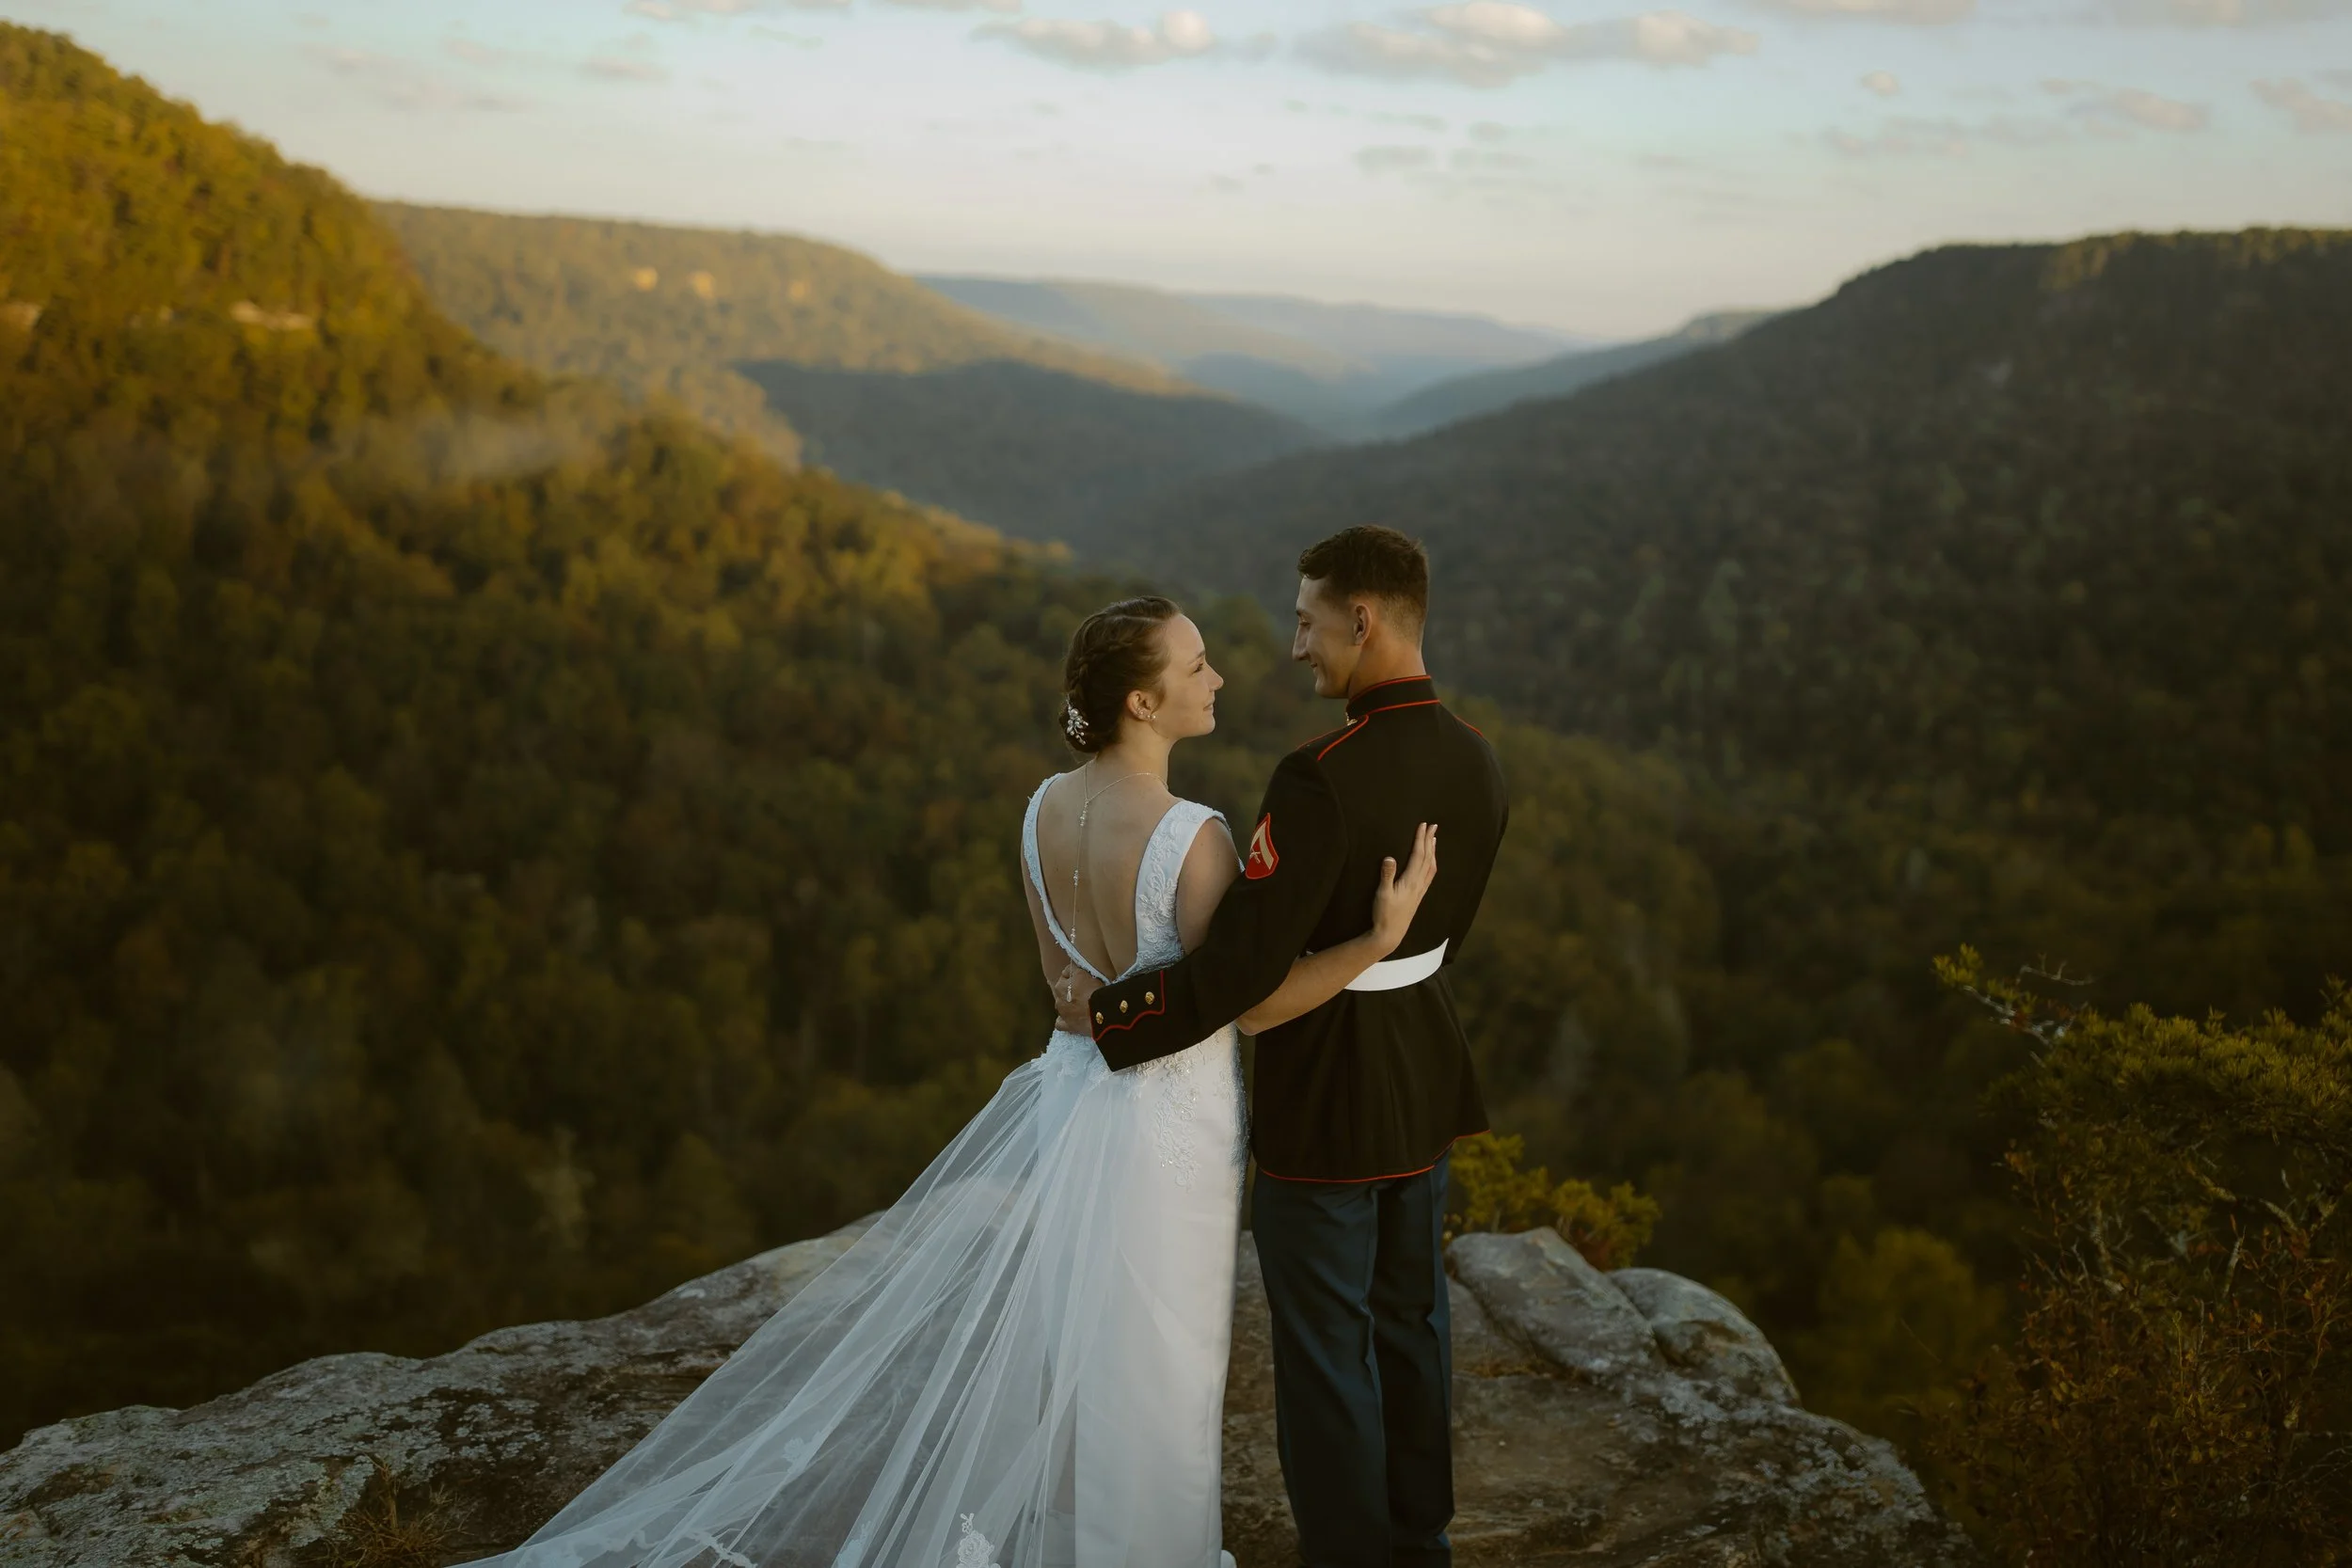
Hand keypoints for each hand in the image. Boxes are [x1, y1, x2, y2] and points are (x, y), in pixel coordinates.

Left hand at [1052, 964, 1092, 1033]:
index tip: (1084, 976)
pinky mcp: (1068, 1026)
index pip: (1066, 974)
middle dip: (1070, 990)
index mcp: (1060, 985)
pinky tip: (1070, 1019)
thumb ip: (1074, 969)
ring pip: (1061, 1006)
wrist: (1101, 1012)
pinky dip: (1064, 1021)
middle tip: (1084, 990)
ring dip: (1067, 1005)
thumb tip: (1070, 967)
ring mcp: (1062, 1014)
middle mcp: (1058, 999)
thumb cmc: (1094, 990)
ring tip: (1080, 1005)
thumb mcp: (1084, 973)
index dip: (1075, 974)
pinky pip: (1060, 1023)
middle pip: (1062, 991)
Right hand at [1371, 821, 1438, 954]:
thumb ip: (1386, 875)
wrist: (1390, 934)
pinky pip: (1429, 875)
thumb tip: (1390, 857)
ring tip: (1434, 839)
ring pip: (1431, 866)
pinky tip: (1430, 863)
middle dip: (1429, 840)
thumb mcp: (1382, 894)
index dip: (1421, 839)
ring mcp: (1420, 890)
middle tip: (1433, 826)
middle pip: (1427, 858)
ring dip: (1432, 851)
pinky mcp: (1418, 895)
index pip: (1418, 855)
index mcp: (1411, 881)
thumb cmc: (1384, 914)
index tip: (1423, 825)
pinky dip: (1432, 864)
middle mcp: (1419, 884)